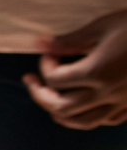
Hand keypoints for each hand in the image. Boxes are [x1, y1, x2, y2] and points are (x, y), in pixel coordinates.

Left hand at [25, 9, 126, 129]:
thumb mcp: (104, 26)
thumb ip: (70, 39)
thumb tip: (40, 43)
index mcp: (98, 73)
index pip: (55, 79)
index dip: (45, 66)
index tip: (49, 54)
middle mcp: (108, 94)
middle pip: (59, 107)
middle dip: (40, 95)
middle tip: (32, 81)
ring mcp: (124, 103)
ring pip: (82, 122)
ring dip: (60, 112)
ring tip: (50, 98)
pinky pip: (106, 120)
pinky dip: (88, 116)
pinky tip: (84, 103)